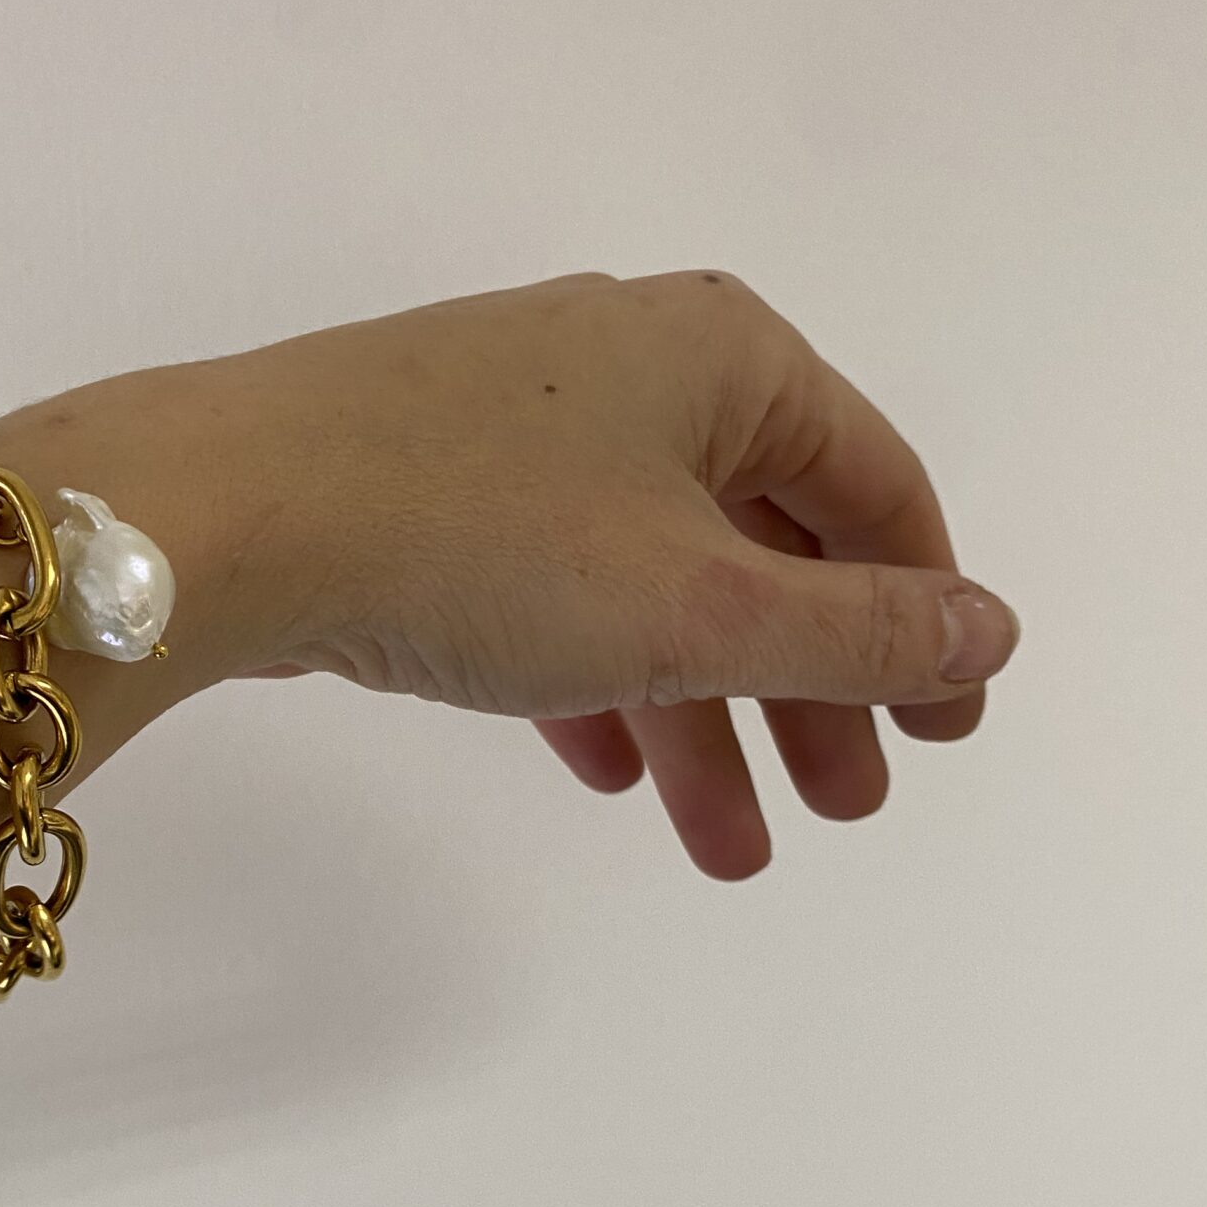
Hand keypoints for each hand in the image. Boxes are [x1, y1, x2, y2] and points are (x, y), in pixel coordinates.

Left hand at [201, 268, 1018, 878]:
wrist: (219, 516)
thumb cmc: (482, 542)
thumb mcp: (698, 607)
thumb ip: (855, 634)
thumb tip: (986, 630)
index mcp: (721, 356)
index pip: (870, 486)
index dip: (924, 615)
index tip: (948, 734)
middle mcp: (626, 366)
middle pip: (762, 541)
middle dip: (809, 691)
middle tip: (846, 811)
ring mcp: (516, 421)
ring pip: (651, 580)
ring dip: (702, 716)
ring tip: (731, 850)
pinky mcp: (425, 482)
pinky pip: (551, 588)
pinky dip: (594, 678)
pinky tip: (611, 773)